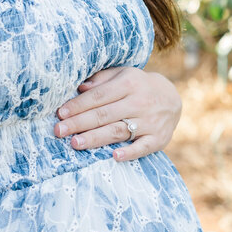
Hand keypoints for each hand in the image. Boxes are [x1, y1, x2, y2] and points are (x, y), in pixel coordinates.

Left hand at [54, 67, 181, 161]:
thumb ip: (102, 80)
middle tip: (59, 131)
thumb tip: (80, 87)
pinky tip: (114, 157)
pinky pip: (143, 147)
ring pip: (119, 131)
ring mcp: (150, 121)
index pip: (99, 95)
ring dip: (96, 138)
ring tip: (75, 144)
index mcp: (128, 83)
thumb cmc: (138, 86)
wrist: (172, 98)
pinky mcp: (158, 138)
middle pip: (105, 114)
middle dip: (80, 123)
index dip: (79, 105)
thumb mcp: (123, 74)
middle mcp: (139, 102)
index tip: (60, 113)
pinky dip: (130, 152)